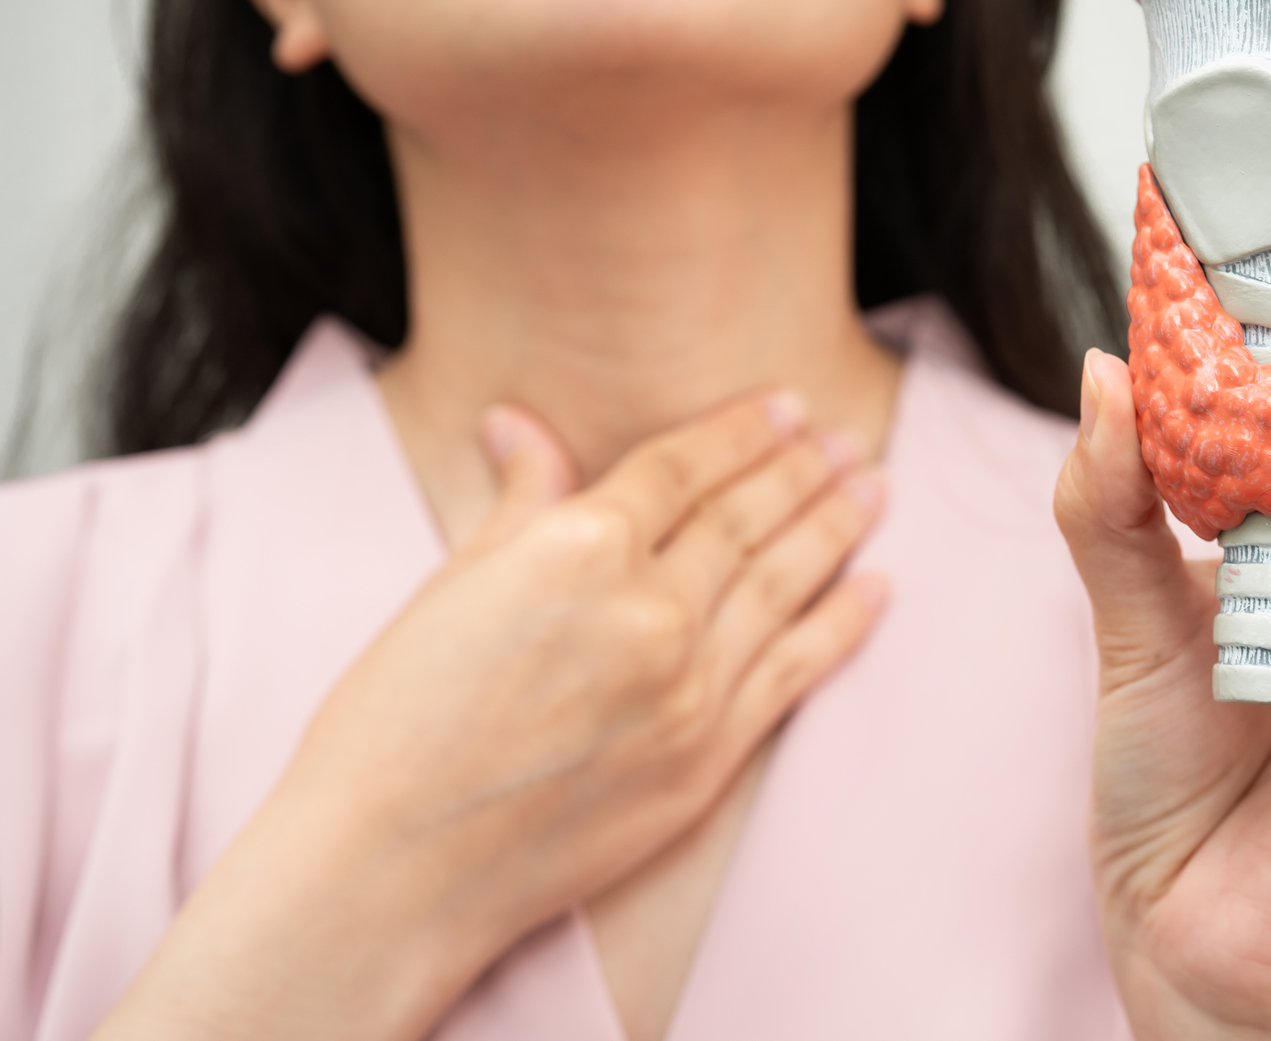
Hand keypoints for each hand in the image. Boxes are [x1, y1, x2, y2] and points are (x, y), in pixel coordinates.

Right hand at [96, 393, 887, 1040]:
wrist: (394, 864)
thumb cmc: (396, 720)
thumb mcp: (452, 583)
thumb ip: (519, 500)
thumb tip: (523, 426)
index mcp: (578, 546)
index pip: (683, 467)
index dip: (741, 429)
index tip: (786, 406)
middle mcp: (648, 607)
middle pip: (745, 517)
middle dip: (803, 469)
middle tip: (846, 439)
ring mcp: (689, 686)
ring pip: (783, 583)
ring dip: (835, 528)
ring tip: (872, 489)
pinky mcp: (708, 758)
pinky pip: (795, 671)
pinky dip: (842, 623)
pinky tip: (876, 587)